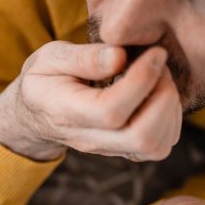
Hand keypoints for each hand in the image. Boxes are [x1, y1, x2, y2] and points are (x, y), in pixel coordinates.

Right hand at [0, 41, 182, 161]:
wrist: (35, 113)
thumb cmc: (44, 80)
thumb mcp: (50, 59)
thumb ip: (83, 57)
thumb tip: (119, 57)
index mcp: (66, 113)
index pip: (111, 110)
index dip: (141, 80)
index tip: (154, 53)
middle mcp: (88, 138)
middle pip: (140, 136)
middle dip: (163, 98)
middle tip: (160, 69)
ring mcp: (107, 149)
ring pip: (154, 146)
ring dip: (170, 110)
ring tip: (160, 81)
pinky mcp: (123, 151)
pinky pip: (158, 147)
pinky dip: (170, 121)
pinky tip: (158, 97)